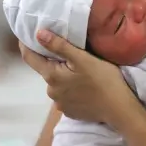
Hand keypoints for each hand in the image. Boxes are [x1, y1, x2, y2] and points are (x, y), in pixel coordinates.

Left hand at [20, 30, 134, 124]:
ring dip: (64, 75)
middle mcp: (51, 92)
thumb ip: (59, 46)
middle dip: (53, 61)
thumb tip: (38, 33)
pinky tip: (84, 86)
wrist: (119, 108)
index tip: (27, 35)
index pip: (30, 58)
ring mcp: (60, 104)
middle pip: (47, 70)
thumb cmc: (102, 78)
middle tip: (69, 52)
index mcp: (51, 76)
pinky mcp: (70, 112)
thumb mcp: (82, 58)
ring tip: (80, 70)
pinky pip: (66, 95)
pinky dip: (71, 89)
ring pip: (57, 84)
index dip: (26, 45)